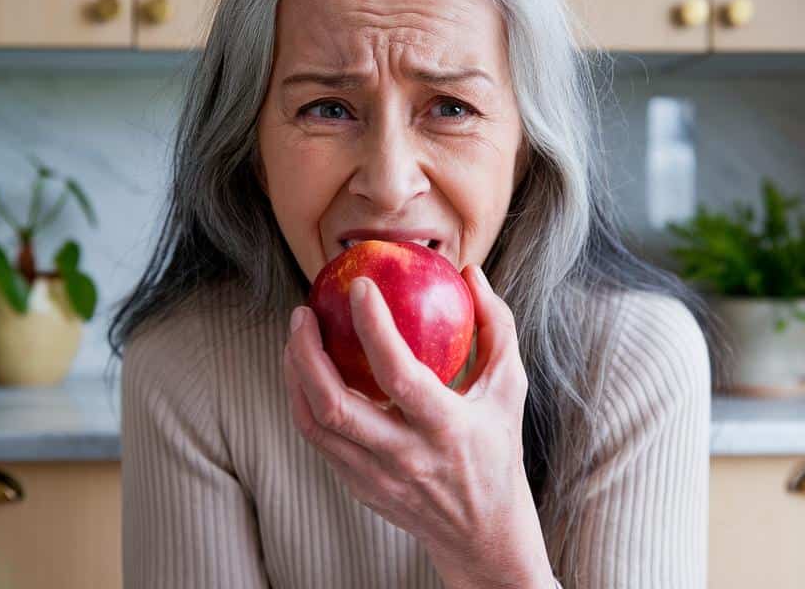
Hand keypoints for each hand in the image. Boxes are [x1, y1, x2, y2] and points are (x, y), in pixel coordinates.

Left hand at [282, 264, 550, 585]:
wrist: (482, 532)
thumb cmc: (497, 447)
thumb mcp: (509, 388)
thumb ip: (495, 327)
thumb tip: (470, 273)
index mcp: (446, 428)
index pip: (399, 373)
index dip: (374, 327)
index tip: (360, 286)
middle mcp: (405, 456)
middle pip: (336, 405)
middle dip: (307, 352)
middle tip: (303, 311)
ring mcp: (375, 476)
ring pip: (315, 423)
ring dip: (295, 373)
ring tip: (296, 334)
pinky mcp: (357, 486)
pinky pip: (318, 438)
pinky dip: (303, 399)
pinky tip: (304, 368)